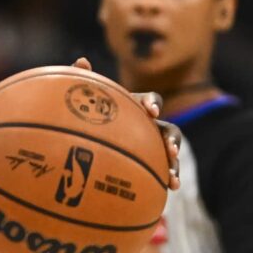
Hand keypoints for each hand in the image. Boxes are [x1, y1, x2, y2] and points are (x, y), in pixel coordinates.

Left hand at [73, 58, 181, 190]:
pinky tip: (166, 191)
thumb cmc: (79, 115)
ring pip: (169, 153)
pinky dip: (166, 179)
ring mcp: (148, 146)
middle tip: (170, 150)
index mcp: (133, 107)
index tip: (150, 111)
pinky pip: (160, 172)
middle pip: (167, 128)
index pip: (149, 100)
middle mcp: (145, 126)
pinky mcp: (147, 164)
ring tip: (172, 179)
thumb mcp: (80, 100)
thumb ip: (82, 82)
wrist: (77, 140)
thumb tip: (82, 61)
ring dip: (174, 164)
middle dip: (172, 139)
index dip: (152, 103)